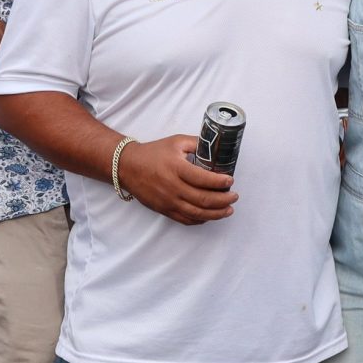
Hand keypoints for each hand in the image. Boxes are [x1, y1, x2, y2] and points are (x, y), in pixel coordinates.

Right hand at [119, 134, 235, 224]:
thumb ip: (196, 143)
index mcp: (177, 168)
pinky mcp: (164, 210)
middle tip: (234, 196)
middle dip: (223, 200)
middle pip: (204, 199)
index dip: (220, 182)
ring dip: (216, 214)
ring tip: (228, 210)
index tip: (230, 180)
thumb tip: (216, 147)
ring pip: (197, 213)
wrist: (128, 167)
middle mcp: (173, 187)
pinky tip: (210, 216)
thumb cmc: (153, 153)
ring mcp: (168, 201)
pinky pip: (186, 219)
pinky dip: (200, 220)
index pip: (203, 179)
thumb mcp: (175, 142)